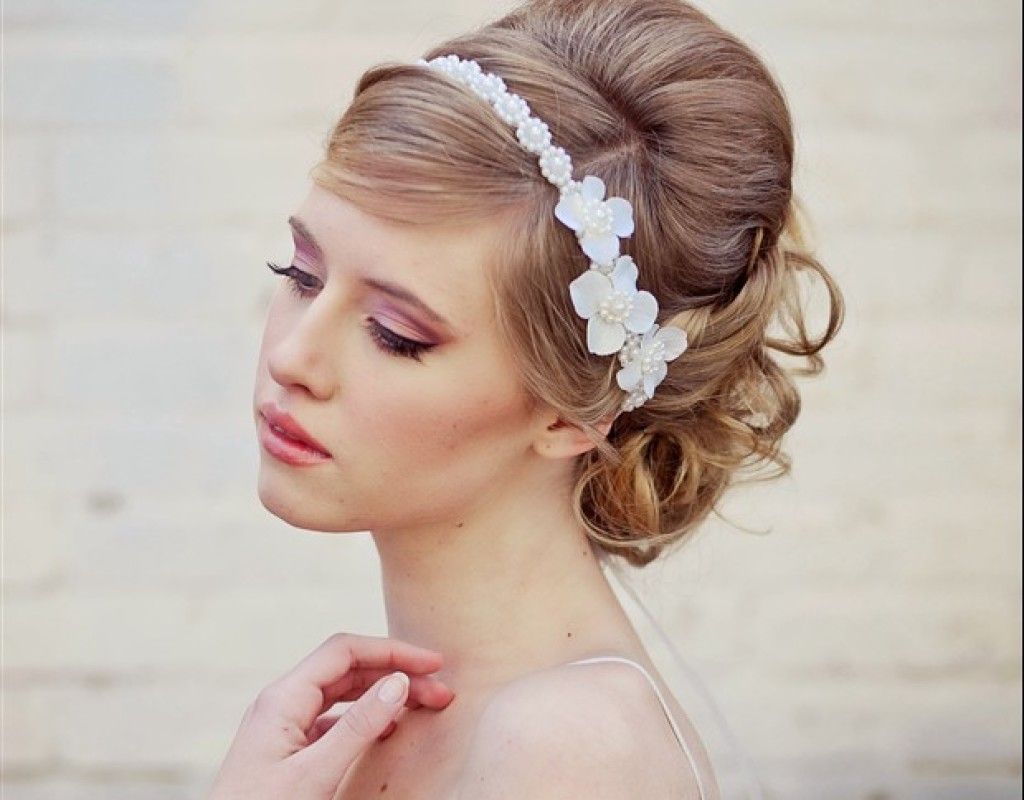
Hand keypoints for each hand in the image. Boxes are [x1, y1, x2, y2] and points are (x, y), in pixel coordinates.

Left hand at [206, 632, 455, 799]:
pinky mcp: (288, 750)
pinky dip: (365, 718)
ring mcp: (283, 726)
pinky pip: (333, 719)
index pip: (345, 651)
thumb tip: (398, 683)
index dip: (392, 651)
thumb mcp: (315, 773)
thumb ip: (358, 726)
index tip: (432, 664)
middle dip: (395, 674)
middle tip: (440, 692)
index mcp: (282, 697)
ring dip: (383, 695)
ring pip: (342, 694)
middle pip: (348, 670)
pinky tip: (387, 729)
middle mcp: (281, 703)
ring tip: (421, 705)